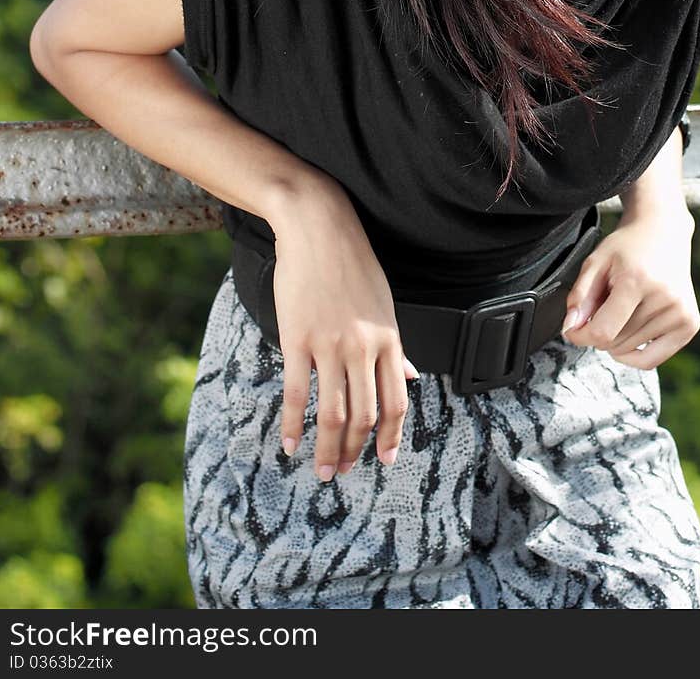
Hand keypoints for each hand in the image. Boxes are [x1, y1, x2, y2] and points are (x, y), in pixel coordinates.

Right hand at [266, 173, 418, 480]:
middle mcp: (364, 347)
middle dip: (356, 451)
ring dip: (328, 448)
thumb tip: (410, 377)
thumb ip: (394, 345)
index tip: (384, 459)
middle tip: (344, 470)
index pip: (396, 401)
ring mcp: (330, 345)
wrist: (318, 229)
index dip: (391, 436)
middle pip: (365, 415)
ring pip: (333, 413)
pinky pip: (297, 394)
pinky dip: (293, 425)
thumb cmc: (352, 263)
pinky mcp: (298, 340)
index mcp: (388, 338)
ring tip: (321, 468)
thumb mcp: (383, 304)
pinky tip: (290, 443)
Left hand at [559, 201, 699, 369]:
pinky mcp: (690, 325)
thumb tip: (571, 330)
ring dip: (616, 337)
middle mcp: (664, 299)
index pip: (602, 331)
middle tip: (604, 305)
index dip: (580, 335)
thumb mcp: (595, 262)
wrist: (664, 232)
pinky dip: (633, 355)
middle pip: (614, 343)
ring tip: (622, 308)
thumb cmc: (626, 247)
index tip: (572, 329)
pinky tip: (628, 335)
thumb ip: (579, 297)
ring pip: (628, 351)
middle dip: (598, 331)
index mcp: (637, 281)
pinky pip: (651, 361)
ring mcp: (681, 313)